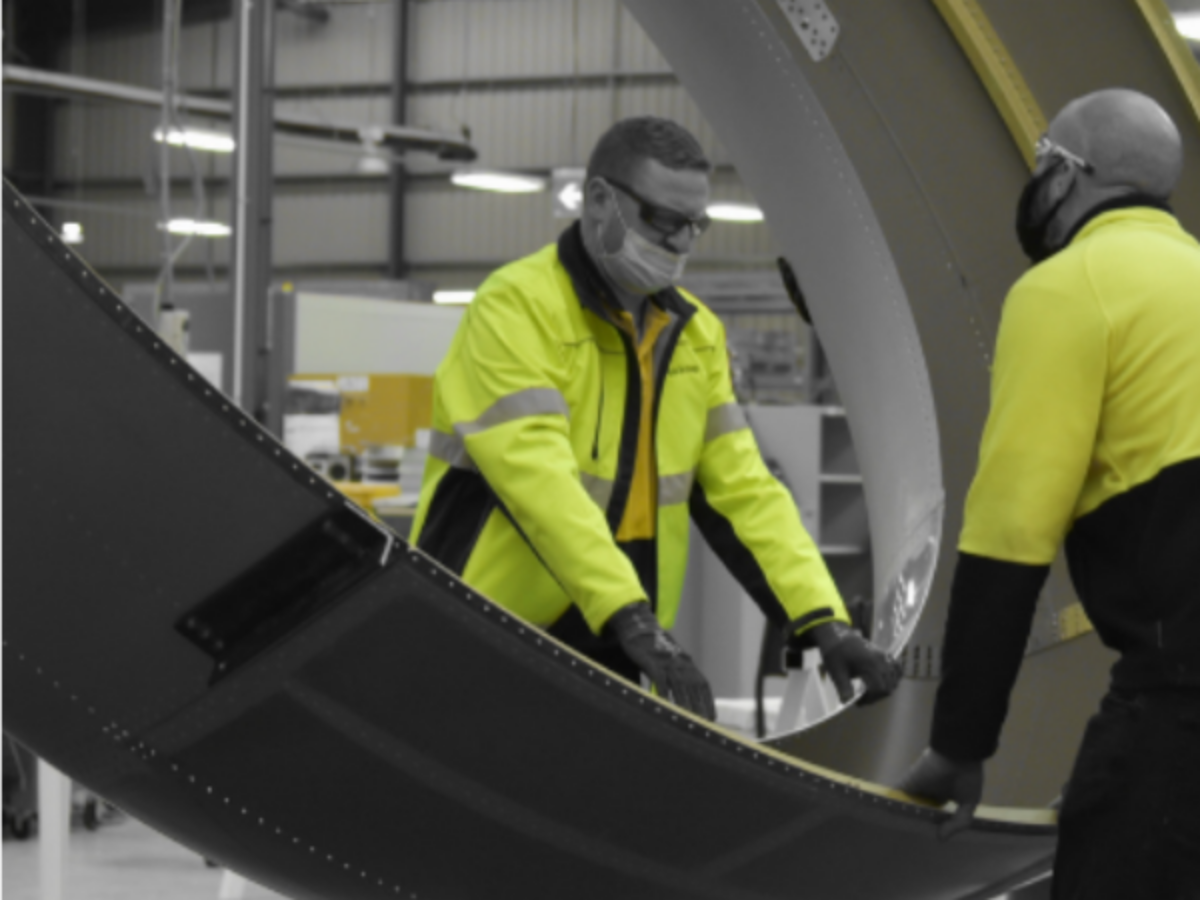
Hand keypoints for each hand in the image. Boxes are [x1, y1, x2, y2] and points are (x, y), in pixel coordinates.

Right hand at [605, 603, 715, 720]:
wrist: (638, 627)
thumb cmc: (653, 646)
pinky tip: (664, 704)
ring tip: (687, 719)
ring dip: (685, 704)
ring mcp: (667, 662)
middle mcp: (680, 662)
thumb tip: (682, 692)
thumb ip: (677, 674)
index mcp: (687, 662)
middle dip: (700, 707)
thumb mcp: (670, 659)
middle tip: (702, 723)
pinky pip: (660, 680)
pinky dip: (663, 693)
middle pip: (694, 688)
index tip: (711, 716)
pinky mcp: (653, 662)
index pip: (703, 684)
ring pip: (680, 686)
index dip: (708, 701)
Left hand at [810, 621, 901, 704]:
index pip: (878, 688)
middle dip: (877, 696)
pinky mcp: (884, 654)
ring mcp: (884, 656)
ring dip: (886, 688)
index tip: (859, 702)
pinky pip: (896, 667)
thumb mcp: (836, 671)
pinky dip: (894, 676)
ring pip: (894, 678)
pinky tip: (884, 681)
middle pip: (888, 686)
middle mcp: (880, 660)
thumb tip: (847, 701)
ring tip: (871, 692)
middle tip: (864, 699)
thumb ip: (843, 687)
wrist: (837, 635)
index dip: (870, 699)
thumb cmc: (835, 653)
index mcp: (869, 664)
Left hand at [897, 748, 983, 839]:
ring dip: (900, 816)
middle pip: (917, 809)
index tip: (924, 839)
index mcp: (942, 795)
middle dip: (913, 822)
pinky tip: (885, 820)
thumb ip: (957, 823)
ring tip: (893, 835)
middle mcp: (928, 791)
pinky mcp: (907, 783)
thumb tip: (941, 839)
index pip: (932, 813)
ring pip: (905, 804)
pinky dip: (890, 805)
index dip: (929, 825)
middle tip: (906, 840)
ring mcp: (917, 787)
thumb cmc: (967, 777)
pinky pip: (896, 795)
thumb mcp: (969, 804)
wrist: (958, 754)